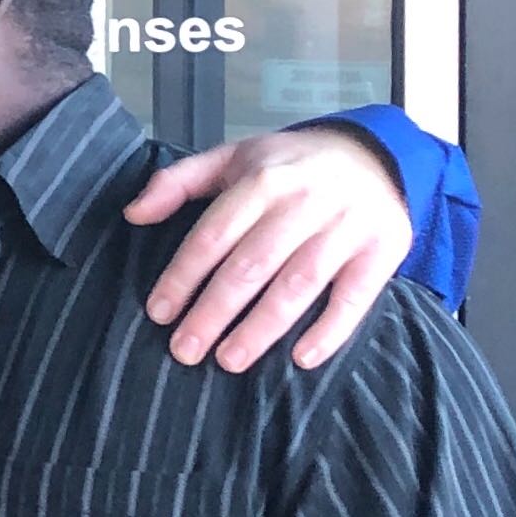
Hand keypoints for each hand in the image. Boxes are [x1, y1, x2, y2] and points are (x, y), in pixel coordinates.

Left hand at [129, 123, 408, 371]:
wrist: (376, 155)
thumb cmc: (291, 167)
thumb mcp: (234, 158)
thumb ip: (179, 182)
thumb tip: (133, 213)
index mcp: (262, 179)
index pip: (214, 233)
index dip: (184, 275)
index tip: (159, 312)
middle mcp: (304, 201)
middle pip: (251, 264)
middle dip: (214, 311)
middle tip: (184, 350)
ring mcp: (346, 227)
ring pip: (298, 284)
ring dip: (261, 327)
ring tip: (229, 360)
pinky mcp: (382, 250)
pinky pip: (354, 297)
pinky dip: (330, 331)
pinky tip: (301, 359)